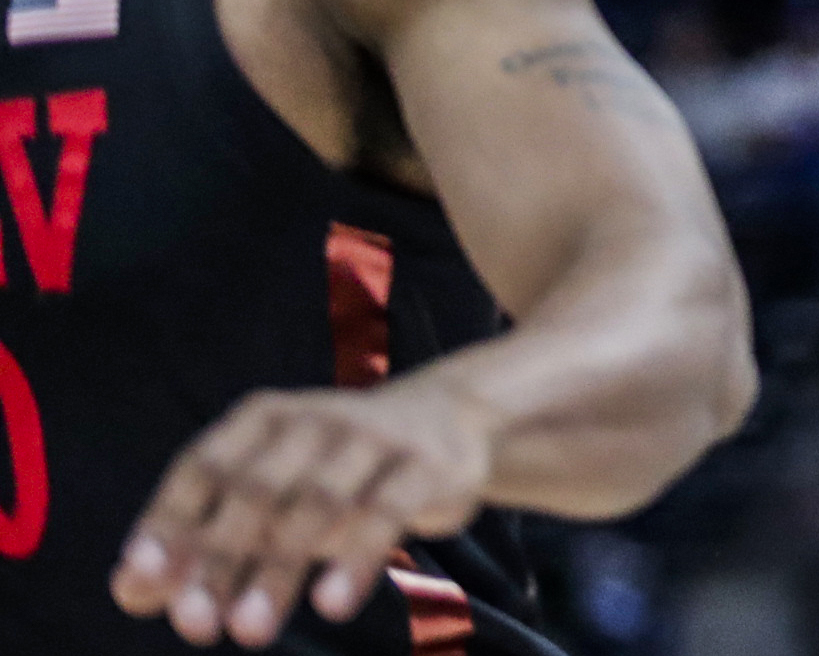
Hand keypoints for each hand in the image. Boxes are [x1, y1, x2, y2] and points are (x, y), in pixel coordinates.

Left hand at [113, 380, 493, 646]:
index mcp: (263, 419)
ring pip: (316, 504)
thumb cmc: (336, 470)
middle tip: (195, 627)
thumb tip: (131, 592)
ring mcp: (372, 438)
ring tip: (250, 633)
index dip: (171, 521)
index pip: (204, 466)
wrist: (454, 420)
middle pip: (256, 490)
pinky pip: (386, 511)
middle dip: (219, 560)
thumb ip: (203, 538)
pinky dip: (355, 559)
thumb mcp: (270, 494)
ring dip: (278, 571)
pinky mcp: (425, 464)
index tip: (145, 579)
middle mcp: (313, 418)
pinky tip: (329, 606)